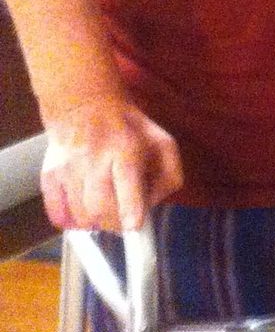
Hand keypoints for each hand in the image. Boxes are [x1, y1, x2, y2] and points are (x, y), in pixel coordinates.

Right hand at [40, 95, 182, 231]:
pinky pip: (56, 213)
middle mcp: (95, 160)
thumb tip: (153, 205)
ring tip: (104, 212)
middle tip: (121, 221)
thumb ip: (168, 174)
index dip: (131, 210)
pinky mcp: (50, 176)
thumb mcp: (162, 142)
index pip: (127, 184)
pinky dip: (69, 222)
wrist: (84, 106)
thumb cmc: (129, 129)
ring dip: (95, 223)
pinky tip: (82, 214)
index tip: (134, 226)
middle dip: (114, 223)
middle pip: (100, 207)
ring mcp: (69, 168)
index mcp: (127, 149)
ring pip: (80, 215)